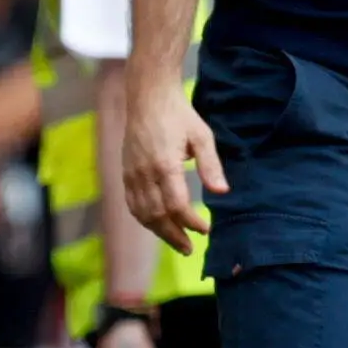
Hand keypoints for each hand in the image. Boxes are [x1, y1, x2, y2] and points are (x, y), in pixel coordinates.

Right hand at [123, 76, 222, 255]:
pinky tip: (157, 225)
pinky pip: (132, 202)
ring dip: (158, 231)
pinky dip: (144, 218)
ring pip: (141, 212)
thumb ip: (211, 165)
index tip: (206, 230)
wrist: (147, 98)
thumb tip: (222, 192)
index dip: (190, 222)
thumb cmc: (180, 116)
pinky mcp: (125, 172)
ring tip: (177, 243)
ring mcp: (130, 173)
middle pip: (156, 215)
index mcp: (164, 165)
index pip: (176, 205)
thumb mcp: (202, 136)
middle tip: (190, 249)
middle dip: (174, 235)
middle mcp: (143, 173)